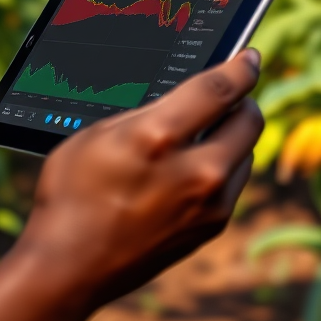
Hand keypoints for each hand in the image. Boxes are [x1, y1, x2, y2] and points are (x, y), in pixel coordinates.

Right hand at [11, 49, 262, 320]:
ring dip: (232, 137)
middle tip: (229, 95)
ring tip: (202, 133)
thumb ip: (144, 113)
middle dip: (243, 101)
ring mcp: (208, 204)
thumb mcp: (94, 135)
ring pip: (245, 154)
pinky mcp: (210, 228)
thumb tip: (180, 100)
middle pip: (249, 122)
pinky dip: (222, 167)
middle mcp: (194, 171)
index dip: (241, 67)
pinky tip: (192, 168)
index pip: (219, 90)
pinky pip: (232, 184)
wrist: (71, 265)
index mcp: (158, 137)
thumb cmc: (70, 193)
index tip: (250, 56)